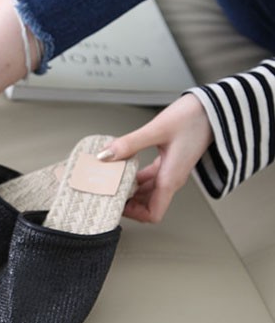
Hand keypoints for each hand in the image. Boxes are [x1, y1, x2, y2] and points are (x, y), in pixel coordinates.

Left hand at [98, 93, 212, 222]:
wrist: (216, 107)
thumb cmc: (196, 118)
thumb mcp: (158, 129)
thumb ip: (130, 144)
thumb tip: (106, 156)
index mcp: (170, 179)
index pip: (152, 213)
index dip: (133, 215)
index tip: (115, 206)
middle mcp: (171, 179)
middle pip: (147, 205)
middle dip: (127, 203)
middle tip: (107, 193)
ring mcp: (170, 170)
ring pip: (147, 191)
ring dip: (130, 190)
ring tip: (111, 181)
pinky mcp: (169, 160)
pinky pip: (150, 177)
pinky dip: (136, 177)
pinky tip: (123, 167)